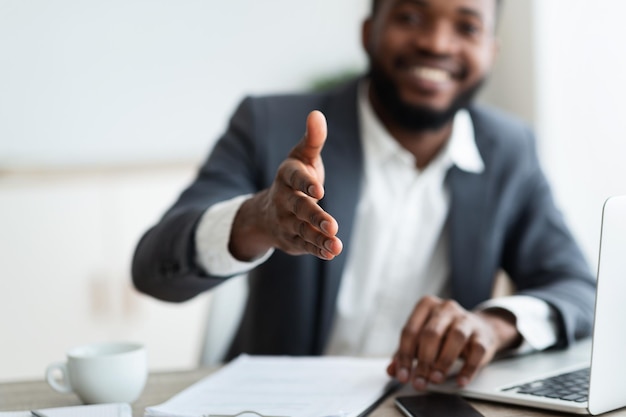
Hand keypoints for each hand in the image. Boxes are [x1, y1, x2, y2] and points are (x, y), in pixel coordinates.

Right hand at [229, 110, 342, 260]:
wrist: (267, 212)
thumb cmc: (294, 178)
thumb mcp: (302, 157)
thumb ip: (313, 139)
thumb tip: (317, 114)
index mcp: (286, 177)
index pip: (295, 179)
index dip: (306, 183)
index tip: (320, 190)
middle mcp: (284, 200)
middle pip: (300, 208)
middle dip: (315, 217)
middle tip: (332, 225)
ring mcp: (287, 222)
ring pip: (303, 231)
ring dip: (319, 238)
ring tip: (336, 244)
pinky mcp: (292, 240)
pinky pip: (305, 245)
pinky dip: (318, 249)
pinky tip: (332, 252)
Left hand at [387, 296, 520, 389]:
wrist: (480, 329)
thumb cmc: (444, 334)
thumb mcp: (421, 340)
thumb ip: (405, 354)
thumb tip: (392, 371)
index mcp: (426, 306)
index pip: (410, 331)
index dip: (404, 356)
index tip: (403, 376)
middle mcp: (445, 308)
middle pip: (431, 334)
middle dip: (423, 361)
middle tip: (419, 381)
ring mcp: (466, 319)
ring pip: (455, 338)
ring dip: (443, 362)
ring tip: (436, 379)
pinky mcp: (482, 334)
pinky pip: (476, 351)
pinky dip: (468, 368)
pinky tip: (460, 380)